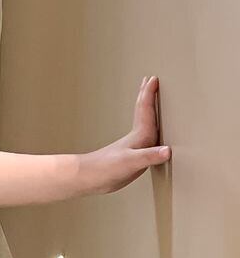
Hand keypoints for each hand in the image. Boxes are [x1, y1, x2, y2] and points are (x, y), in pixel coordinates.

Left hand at [80, 75, 170, 194]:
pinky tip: (149, 136)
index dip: (149, 94)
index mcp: (139, 135)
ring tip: (151, 102)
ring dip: (147, 110)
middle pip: (143, 111)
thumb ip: (149, 156)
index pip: (145, 109)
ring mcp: (134, 146)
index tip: (154, 78)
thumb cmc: (106, 169)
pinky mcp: (132, 156)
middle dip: (147, 95)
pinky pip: (145, 138)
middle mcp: (137, 138)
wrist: (88, 178)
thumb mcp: (131, 163)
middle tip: (149, 80)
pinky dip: (149, 131)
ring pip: (144, 122)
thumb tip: (167, 150)